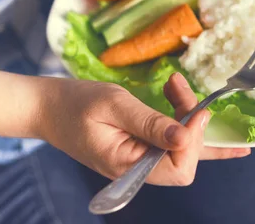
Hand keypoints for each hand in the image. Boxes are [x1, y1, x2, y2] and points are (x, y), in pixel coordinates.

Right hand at [40, 73, 249, 185]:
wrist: (47, 106)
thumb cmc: (74, 104)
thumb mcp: (113, 106)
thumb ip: (150, 123)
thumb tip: (186, 137)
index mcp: (128, 165)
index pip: (180, 167)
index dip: (194, 139)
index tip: (195, 108)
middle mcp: (138, 169)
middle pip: (186, 158)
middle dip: (192, 123)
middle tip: (177, 87)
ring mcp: (139, 160)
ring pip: (183, 149)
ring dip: (188, 118)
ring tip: (175, 87)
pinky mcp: (139, 147)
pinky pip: (171, 144)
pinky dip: (190, 130)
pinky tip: (207, 121)